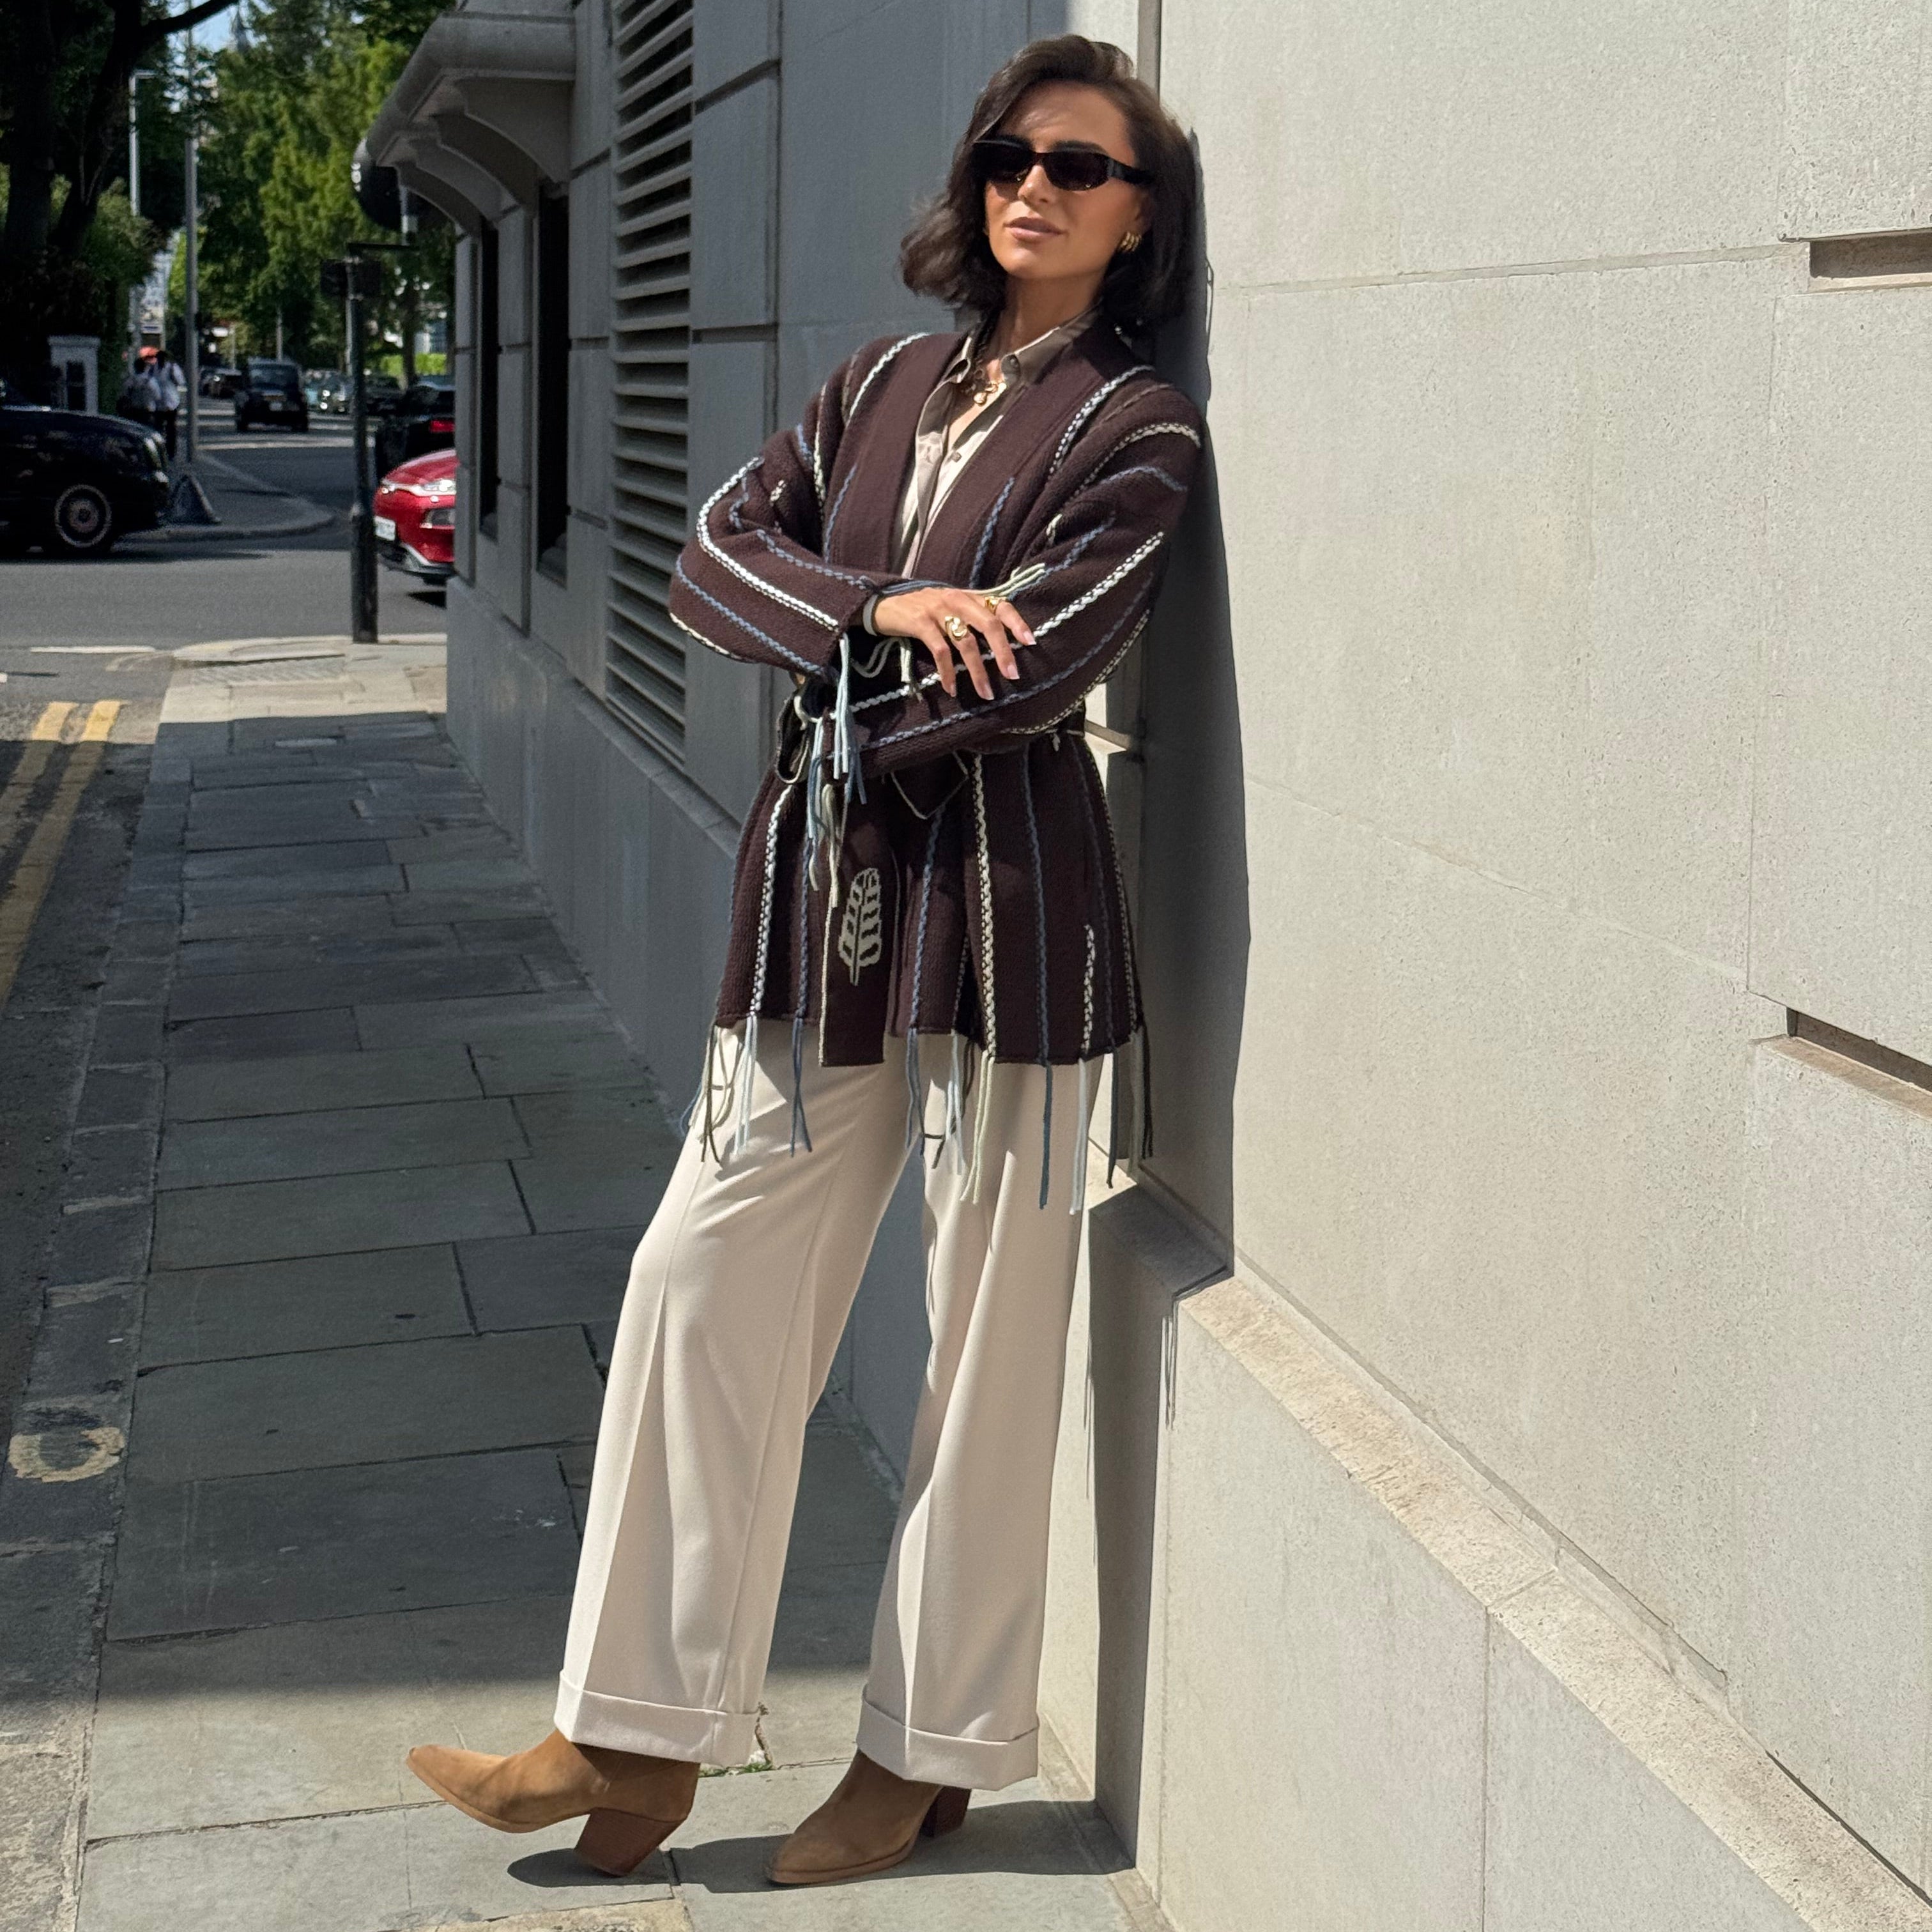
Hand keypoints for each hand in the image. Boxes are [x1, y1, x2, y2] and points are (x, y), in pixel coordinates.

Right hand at [870, 586, 1034, 700]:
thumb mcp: (950, 607)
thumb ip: (972, 617)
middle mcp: (956, 599)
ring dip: (978, 672)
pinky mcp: (919, 623)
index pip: (1000, 604)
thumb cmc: (922, 610)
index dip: (1017, 623)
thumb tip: (1001, 643)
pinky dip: (949, 673)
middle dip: (1003, 652)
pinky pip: (940, 651)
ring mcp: (937, 610)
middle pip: (989, 624)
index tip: (1031, 643)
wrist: (882, 604)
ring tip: (986, 693)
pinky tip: (952, 688)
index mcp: (968, 596)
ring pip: (966, 642)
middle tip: (1013, 676)